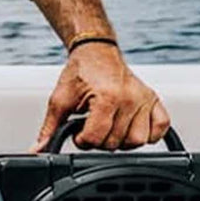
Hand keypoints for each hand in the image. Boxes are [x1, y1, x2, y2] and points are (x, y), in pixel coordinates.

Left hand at [29, 43, 170, 152]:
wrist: (96, 51)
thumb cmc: (80, 72)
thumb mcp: (59, 99)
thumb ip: (50, 127)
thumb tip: (39, 149)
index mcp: (106, 97)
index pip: (96, 138)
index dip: (83, 141)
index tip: (79, 132)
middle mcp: (129, 98)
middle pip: (116, 142)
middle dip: (100, 140)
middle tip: (93, 126)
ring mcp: (143, 99)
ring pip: (138, 141)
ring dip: (122, 140)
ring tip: (110, 127)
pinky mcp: (153, 99)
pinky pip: (160, 128)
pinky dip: (149, 134)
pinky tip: (132, 127)